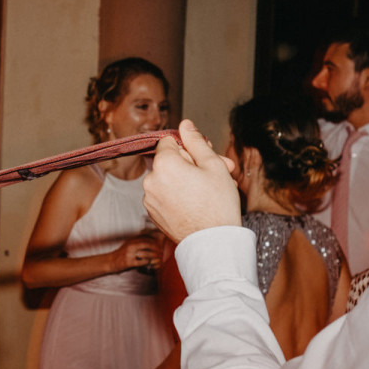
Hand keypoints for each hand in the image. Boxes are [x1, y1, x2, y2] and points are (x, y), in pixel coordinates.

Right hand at [108, 234, 162, 273]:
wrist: (110, 261)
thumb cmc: (122, 254)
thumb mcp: (129, 244)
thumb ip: (138, 241)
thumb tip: (151, 239)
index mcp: (132, 240)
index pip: (147, 237)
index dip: (155, 240)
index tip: (161, 244)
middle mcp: (131, 245)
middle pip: (148, 243)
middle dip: (157, 248)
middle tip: (161, 252)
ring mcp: (130, 254)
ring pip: (146, 253)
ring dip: (154, 256)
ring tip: (158, 258)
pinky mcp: (129, 262)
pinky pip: (142, 261)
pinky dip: (147, 262)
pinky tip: (149, 263)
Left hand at [142, 120, 240, 243]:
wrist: (213, 243)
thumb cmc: (217, 205)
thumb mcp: (213, 165)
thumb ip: (196, 141)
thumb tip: (185, 124)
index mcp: (163, 164)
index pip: (170, 142)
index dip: (189, 148)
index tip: (204, 158)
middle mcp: (150, 180)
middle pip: (169, 161)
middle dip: (192, 164)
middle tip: (218, 172)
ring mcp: (149, 198)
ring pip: (168, 179)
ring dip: (186, 180)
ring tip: (210, 190)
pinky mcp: (153, 213)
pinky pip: (165, 195)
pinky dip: (178, 195)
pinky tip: (198, 203)